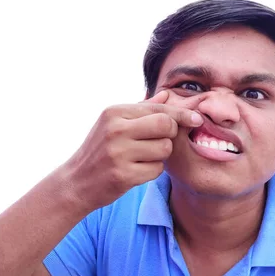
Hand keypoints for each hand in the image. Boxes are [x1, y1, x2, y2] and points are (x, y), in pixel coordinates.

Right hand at [63, 91, 204, 211]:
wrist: (77, 182)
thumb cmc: (100, 150)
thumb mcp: (114, 124)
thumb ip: (142, 109)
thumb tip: (166, 93)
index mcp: (114, 112)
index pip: (158, 108)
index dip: (181, 114)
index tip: (197, 119)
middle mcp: (116, 130)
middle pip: (166, 126)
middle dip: (169, 135)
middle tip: (157, 142)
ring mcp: (118, 153)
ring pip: (164, 149)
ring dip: (160, 156)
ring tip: (141, 158)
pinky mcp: (123, 175)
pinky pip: (156, 170)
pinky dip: (152, 172)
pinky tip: (136, 171)